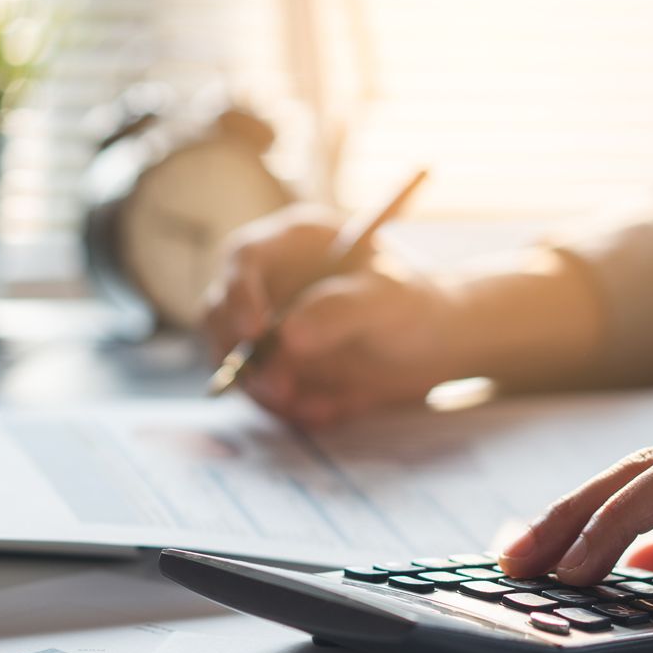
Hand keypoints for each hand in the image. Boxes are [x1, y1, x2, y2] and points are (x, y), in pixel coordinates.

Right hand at [201, 204, 471, 426]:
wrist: (432, 348)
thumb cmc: (413, 306)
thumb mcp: (389, 301)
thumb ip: (341, 310)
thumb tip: (287, 335)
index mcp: (293, 244)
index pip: (244, 258)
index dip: (239, 294)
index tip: (255, 335)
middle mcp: (269, 281)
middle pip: (219, 312)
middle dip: (242, 356)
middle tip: (281, 388)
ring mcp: (265, 325)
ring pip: (234, 359)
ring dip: (265, 390)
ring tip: (318, 407)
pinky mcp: (273, 365)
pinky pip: (261, 391)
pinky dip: (288, 408)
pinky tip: (329, 409)